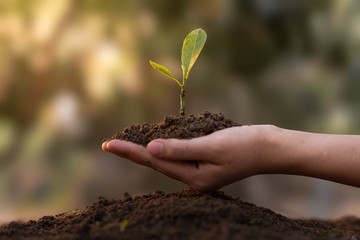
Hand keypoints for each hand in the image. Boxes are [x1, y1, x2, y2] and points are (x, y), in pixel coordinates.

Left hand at [102, 125, 273, 191]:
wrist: (270, 147)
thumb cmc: (245, 145)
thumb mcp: (212, 146)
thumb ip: (180, 149)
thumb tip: (150, 150)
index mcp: (195, 178)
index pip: (155, 163)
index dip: (131, 152)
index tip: (108, 144)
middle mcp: (194, 178)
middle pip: (157, 164)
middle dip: (133, 153)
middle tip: (109, 144)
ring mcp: (200, 172)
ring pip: (167, 160)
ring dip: (147, 151)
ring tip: (126, 144)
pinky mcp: (205, 162)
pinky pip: (179, 155)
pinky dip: (165, 147)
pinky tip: (156, 143)